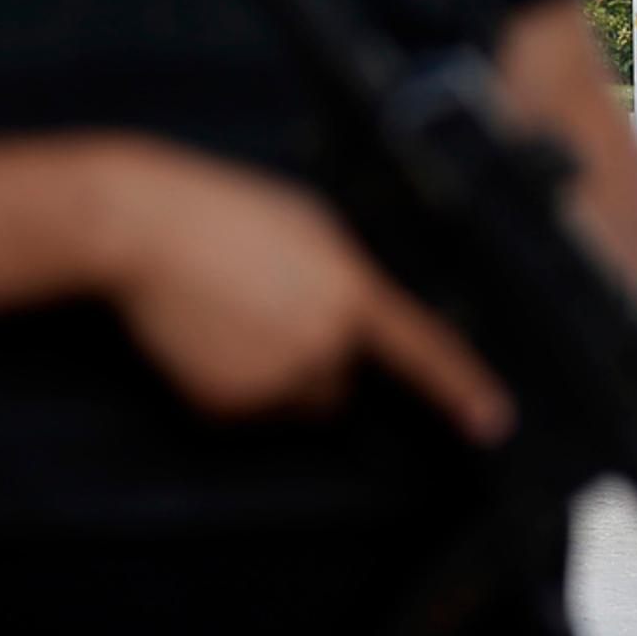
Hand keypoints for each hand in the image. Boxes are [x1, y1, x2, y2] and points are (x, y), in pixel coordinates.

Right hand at [92, 139, 511, 439]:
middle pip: (336, 385)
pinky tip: (200, 340)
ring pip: (289, 402)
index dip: (460, 386)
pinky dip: (224, 387)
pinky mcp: (229, 405)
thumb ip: (342, 277)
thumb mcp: (306, 227)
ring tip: (226, 319)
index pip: (420, 348)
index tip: (493, 422)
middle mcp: (323, 343)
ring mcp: (277, 378)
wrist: (142, 228)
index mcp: (350, 292)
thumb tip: (351, 321)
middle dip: (310, 365)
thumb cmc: (221, 213)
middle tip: (261, 316)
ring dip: (271, 378)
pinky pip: (242, 412)